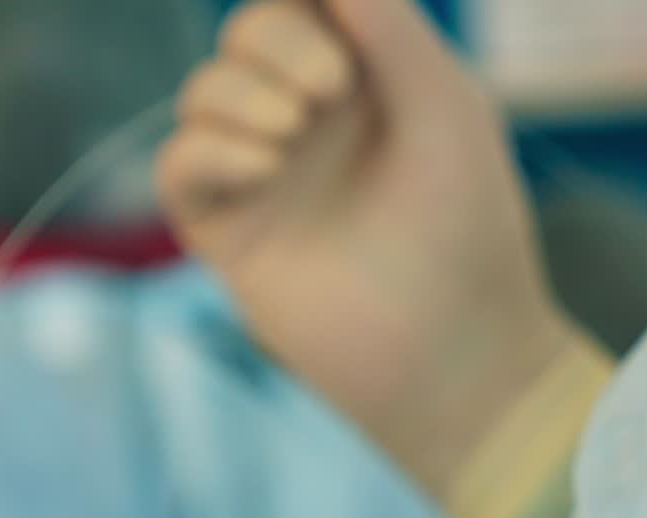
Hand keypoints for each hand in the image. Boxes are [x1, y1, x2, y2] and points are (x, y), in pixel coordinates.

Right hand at [157, 0, 575, 503]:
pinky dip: (207, 148)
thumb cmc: (468, 232)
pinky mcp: (231, 238)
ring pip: (205, 94)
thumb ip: (386, 24)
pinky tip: (264, 167)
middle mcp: (309, 127)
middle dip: (274, 40)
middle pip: (247, 35)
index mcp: (367, 85)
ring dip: (240, 94)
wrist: (450, 353)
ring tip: (292, 136)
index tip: (332, 24)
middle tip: (326, 95)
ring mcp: (266, 182)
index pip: (305, 4)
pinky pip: (178, 166)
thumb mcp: (443, 104)